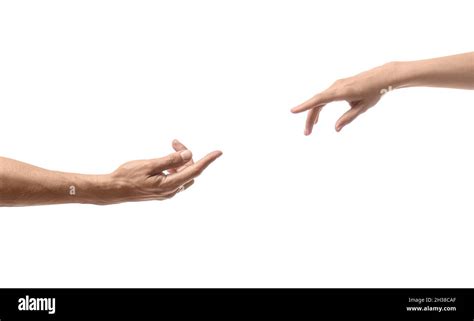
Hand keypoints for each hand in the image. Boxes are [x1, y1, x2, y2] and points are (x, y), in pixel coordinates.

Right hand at [102, 140, 221, 203]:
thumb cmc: (127, 176)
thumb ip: (170, 160)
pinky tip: (166, 161)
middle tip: (174, 142)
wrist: (113, 190)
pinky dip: (175, 167)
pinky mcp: (163, 192)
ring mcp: (168, 193)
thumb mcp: (148, 165)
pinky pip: (176, 178)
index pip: (195, 170)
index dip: (208, 161)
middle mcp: (172, 191)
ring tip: (171, 147)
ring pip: (183, 174)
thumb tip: (189, 154)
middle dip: (186, 155)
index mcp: (170, 185)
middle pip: (190, 170)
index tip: (219, 152)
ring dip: (181, 161)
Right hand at [291, 62, 398, 133]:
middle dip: (310, 118)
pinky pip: (324, 97)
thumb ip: (348, 118)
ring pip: (320, 100)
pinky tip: (317, 119)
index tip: (293, 111)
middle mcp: (336, 87)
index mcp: (341, 92)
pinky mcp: (338, 86)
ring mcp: (336, 85)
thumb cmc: (374, 92)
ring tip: (311, 129)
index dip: (305, 105)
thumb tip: (336, 129)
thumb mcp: (362, 108)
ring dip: (313, 114)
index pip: (319, 99)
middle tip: (307, 134)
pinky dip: (319, 108)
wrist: (382, 76)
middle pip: (317, 103)